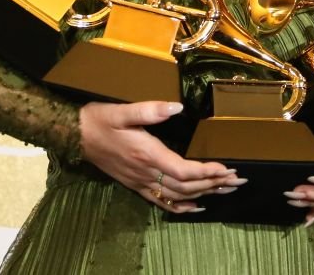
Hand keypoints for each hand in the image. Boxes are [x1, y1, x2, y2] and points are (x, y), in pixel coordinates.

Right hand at [79, 100, 246, 213]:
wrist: (75, 136)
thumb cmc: (100, 120)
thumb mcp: (123, 110)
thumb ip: (150, 110)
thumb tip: (177, 107)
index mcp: (147, 154)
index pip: (183, 170)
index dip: (206, 172)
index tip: (227, 168)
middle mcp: (146, 172)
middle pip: (186, 186)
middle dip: (214, 183)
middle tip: (238, 179)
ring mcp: (141, 182)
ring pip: (178, 195)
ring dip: (204, 193)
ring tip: (227, 190)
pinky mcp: (136, 185)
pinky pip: (162, 201)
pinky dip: (181, 206)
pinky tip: (196, 206)